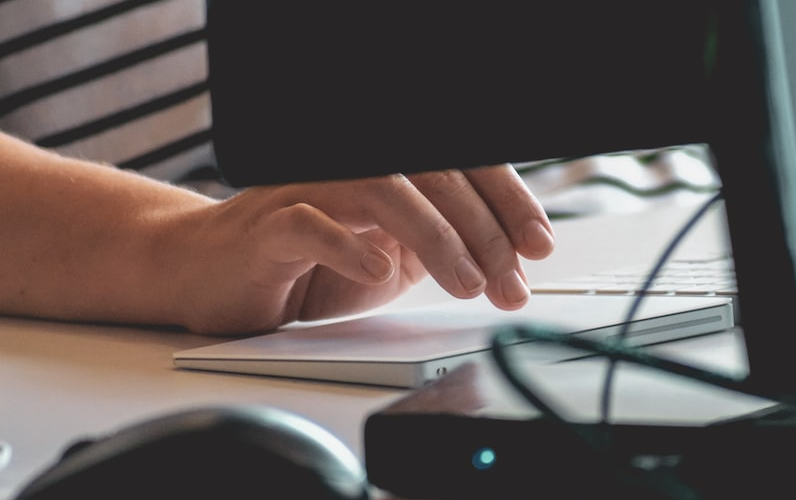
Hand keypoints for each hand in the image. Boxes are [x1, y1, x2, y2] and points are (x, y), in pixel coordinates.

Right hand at [171, 164, 553, 333]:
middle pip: (434, 176)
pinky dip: (349, 246)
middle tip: (512, 281)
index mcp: (389, 172)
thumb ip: (440, 245)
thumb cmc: (306, 264)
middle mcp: (352, 168)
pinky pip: (312, 224)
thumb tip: (509, 255)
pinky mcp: (268, 224)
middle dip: (484, 232)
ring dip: (436, 238)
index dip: (506, 201)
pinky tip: (380, 271)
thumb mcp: (392, 256)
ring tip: (467, 282)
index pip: (460, 168)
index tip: (538, 244)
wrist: (215, 275)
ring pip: (383, 190)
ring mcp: (309, 189)